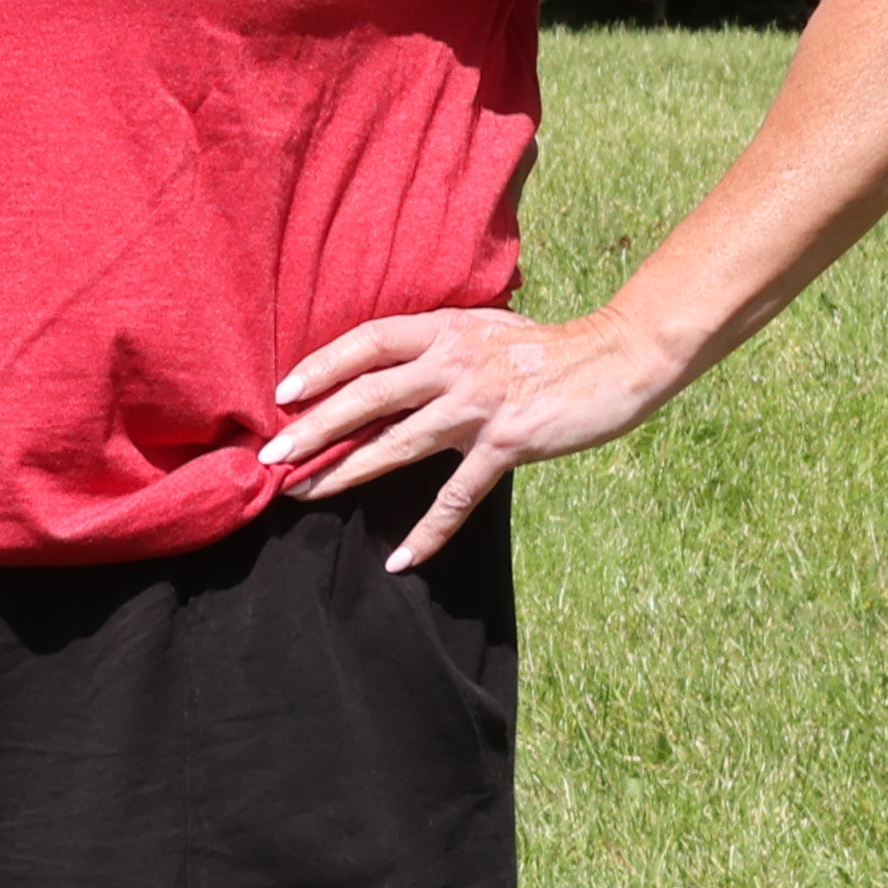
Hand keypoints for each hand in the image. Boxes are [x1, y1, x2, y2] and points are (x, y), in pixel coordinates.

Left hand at [261, 299, 691, 566]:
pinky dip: (428, 531)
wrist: (617, 358)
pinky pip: (456, 496)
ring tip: (304, 495)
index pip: (366, 343)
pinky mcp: (506, 444)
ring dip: (346, 473)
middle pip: (366, 396)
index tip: (283, 394)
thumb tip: (383, 366)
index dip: (321, 366)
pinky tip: (400, 559)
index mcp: (444, 330)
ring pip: (396, 444)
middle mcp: (454, 364)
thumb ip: (437, 345)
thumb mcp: (484, 328)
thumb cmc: (547, 346)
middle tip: (271, 456)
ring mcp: (478, 406)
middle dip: (314, 428)